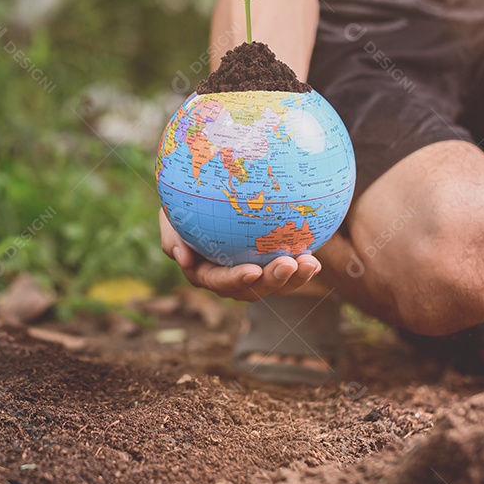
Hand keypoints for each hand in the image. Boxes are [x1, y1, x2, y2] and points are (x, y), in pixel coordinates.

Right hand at [158, 208, 321, 300]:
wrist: (203, 194)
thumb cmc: (182, 203)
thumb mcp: (169, 216)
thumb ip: (172, 236)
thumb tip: (183, 258)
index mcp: (204, 272)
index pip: (219, 281)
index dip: (236, 280)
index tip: (252, 271)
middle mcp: (230, 278)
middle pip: (252, 289)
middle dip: (273, 281)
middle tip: (289, 264)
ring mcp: (252, 272)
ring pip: (275, 283)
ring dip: (294, 278)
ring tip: (310, 263)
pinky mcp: (270, 262)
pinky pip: (288, 268)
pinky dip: (301, 265)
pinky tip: (314, 253)